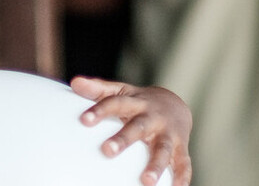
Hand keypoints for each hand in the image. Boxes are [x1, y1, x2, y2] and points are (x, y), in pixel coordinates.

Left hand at [71, 76, 192, 185]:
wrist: (175, 105)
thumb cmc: (140, 102)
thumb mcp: (121, 92)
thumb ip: (99, 89)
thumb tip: (75, 83)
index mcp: (136, 102)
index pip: (116, 103)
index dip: (100, 110)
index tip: (84, 120)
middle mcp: (153, 117)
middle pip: (138, 127)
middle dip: (124, 139)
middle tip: (107, 151)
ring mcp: (169, 133)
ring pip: (163, 149)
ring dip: (156, 165)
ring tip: (146, 181)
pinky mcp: (181, 148)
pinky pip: (183, 163)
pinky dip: (182, 176)